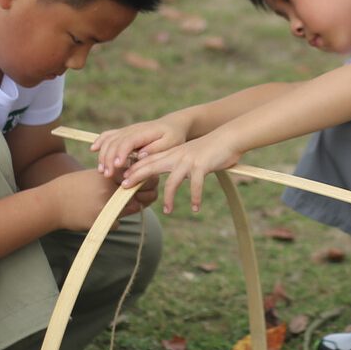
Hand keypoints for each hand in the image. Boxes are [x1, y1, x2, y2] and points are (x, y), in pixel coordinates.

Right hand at [43, 169, 132, 231]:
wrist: (51, 203)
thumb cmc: (71, 187)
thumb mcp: (91, 177)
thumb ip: (110, 180)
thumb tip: (131, 186)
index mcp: (107, 176)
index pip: (133, 181)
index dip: (133, 188)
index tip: (127, 191)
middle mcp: (108, 189)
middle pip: (134, 198)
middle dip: (130, 201)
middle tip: (115, 202)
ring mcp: (105, 205)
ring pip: (127, 211)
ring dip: (120, 211)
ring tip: (102, 209)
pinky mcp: (100, 220)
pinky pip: (116, 224)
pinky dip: (109, 223)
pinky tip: (95, 218)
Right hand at [91, 117, 189, 179]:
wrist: (173, 125)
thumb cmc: (174, 136)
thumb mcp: (171, 143)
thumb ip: (156, 149)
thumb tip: (140, 155)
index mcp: (144, 132)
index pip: (128, 142)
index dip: (120, 153)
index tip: (116, 166)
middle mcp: (132, 130)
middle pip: (114, 142)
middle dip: (108, 159)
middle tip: (107, 175)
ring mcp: (126, 130)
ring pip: (109, 140)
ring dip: (103, 154)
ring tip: (102, 171)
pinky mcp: (124, 133)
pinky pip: (108, 134)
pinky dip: (100, 141)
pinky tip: (93, 149)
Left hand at [125, 132, 243, 213]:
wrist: (228, 138)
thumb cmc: (210, 149)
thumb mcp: (191, 156)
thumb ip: (180, 165)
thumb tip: (175, 179)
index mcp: (173, 154)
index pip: (149, 161)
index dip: (135, 169)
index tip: (123, 179)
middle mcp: (177, 156)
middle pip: (152, 167)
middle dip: (137, 178)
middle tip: (125, 189)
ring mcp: (188, 161)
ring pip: (172, 182)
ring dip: (169, 198)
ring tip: (167, 211)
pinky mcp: (201, 166)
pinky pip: (195, 185)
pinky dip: (195, 198)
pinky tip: (195, 208)